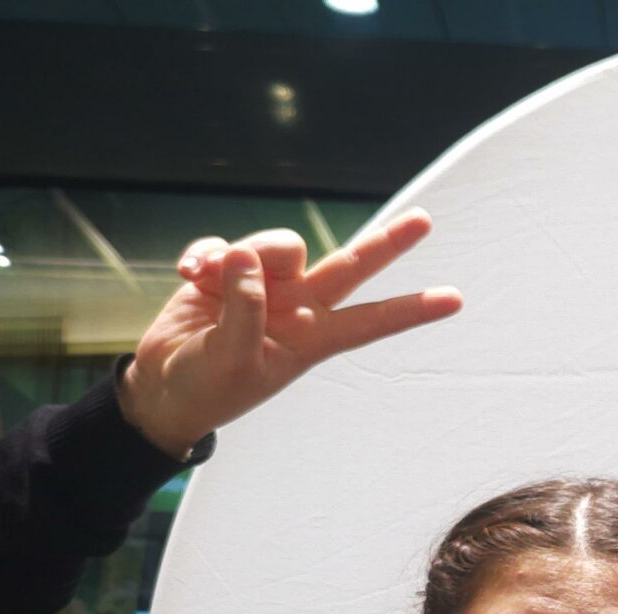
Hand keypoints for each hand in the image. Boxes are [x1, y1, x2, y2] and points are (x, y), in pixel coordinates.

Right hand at [116, 211, 464, 457]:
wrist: (162, 388)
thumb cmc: (207, 388)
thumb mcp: (233, 360)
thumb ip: (246, 309)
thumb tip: (245, 256)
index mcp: (312, 338)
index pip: (372, 320)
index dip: (412, 310)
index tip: (455, 300)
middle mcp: (297, 307)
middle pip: (350, 266)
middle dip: (387, 243)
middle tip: (426, 220)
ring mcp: (264, 286)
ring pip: (276, 245)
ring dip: (241, 253)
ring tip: (205, 277)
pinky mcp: (227, 271)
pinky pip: (226, 243)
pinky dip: (206, 252)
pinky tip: (188, 272)